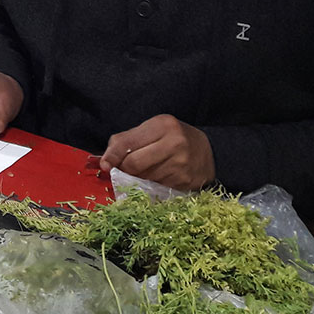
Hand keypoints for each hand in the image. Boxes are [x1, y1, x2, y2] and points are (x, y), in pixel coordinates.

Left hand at [99, 114, 214, 190]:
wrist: (208, 150)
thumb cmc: (173, 137)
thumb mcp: (151, 129)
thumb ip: (126, 140)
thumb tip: (104, 162)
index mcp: (162, 125)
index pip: (127, 143)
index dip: (111, 156)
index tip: (104, 165)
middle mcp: (174, 143)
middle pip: (134, 164)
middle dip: (124, 169)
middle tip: (125, 169)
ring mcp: (182, 164)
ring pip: (144, 178)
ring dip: (139, 178)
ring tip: (147, 170)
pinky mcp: (186, 181)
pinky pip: (157, 188)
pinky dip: (152, 185)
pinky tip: (160, 176)